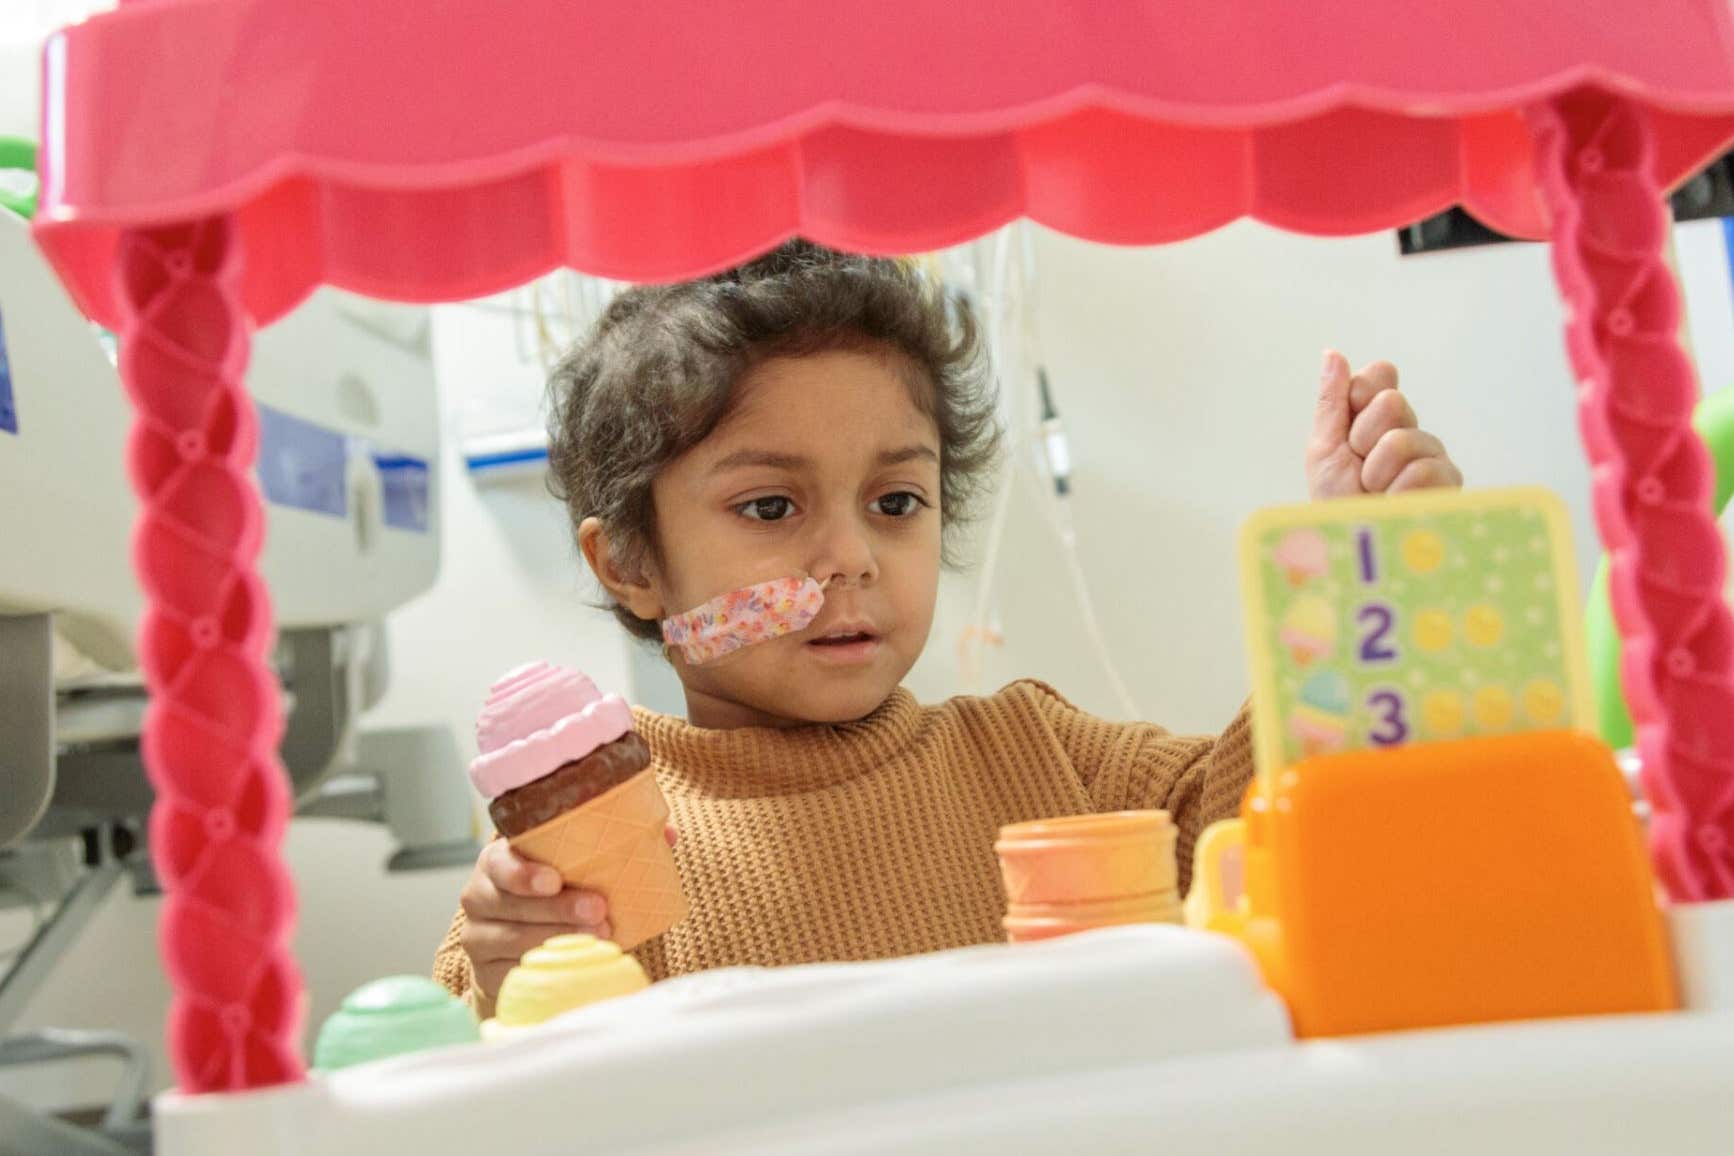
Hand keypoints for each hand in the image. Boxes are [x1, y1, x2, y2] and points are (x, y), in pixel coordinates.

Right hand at [458, 823, 677, 1017]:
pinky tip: (573, 964)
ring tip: (598, 935)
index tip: (556, 879)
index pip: (500, 863)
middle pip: (511, 904)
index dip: (524, 872)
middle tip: (599, 910)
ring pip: (513, 940)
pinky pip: (511, 974)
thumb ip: (617, 843)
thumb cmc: (559, 890)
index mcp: (496, 862)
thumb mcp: (577, 863)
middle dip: (557, 908)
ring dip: (557, 938)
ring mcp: (478, 938)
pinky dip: (544, 969)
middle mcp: (479, 897)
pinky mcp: (485, 973)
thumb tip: (667, 835)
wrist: (529, 937)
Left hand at [1305, 351, 1461, 499]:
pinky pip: (1422, 470)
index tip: (1347, 433)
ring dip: (1376, 472)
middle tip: (1359, 470)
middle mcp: (1409, 428)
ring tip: (1375, 492)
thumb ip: (1332, 401)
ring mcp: (1432, 453)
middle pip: (1392, 402)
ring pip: (1403, 438)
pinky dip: (1397, 492)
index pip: (1379, 376)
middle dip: (1363, 440)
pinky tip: (1394, 504)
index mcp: (1378, 416)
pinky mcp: (1449, 481)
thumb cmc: (1335, 501)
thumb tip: (1333, 354)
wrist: (1352, 543)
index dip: (1358, 400)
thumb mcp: (1323, 448)